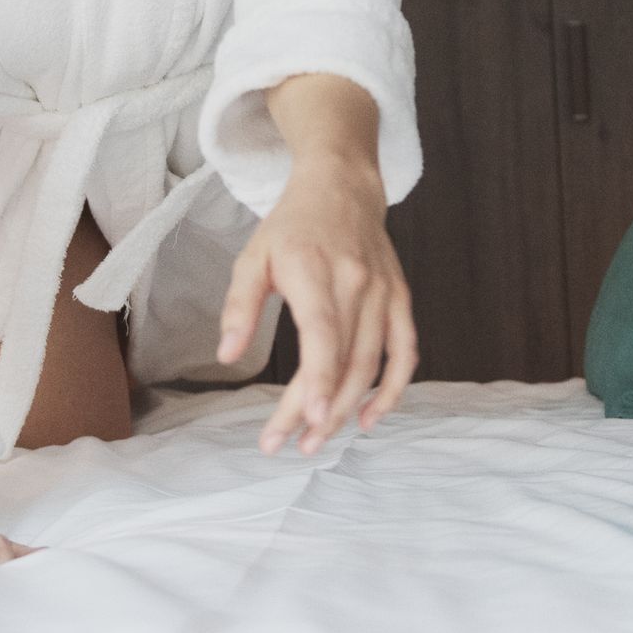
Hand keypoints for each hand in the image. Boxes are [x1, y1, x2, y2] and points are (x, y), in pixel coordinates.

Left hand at [216, 159, 417, 455]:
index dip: (320, 379)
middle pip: (344, 358)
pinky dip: (393, 388)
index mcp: (313, 268)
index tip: (308, 419)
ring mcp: (383, 290)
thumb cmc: (292, 227)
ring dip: (350, 408)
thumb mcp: (252, 257)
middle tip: (290, 445)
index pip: (322, 332)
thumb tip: (228, 356)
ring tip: (318, 439)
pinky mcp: (400, 297)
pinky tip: (370, 418)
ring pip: (373, 362)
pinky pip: (405, 351)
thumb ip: (239, 306)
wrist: (344, 187)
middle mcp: (355, 281)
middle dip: (320, 410)